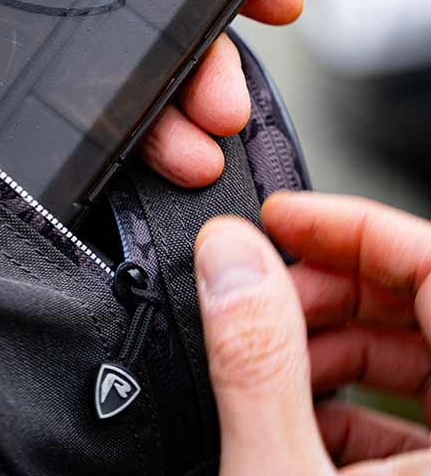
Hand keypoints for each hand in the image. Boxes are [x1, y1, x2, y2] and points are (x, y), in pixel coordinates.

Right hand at [195, 194, 430, 473]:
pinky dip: (346, 402)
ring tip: (262, 349)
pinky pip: (410, 422)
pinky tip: (285, 411)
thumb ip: (258, 360)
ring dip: (332, 342)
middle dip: (333, 286)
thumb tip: (231, 256)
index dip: (359, 227)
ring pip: (418, 362)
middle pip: (425, 308)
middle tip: (260, 283)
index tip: (286, 219)